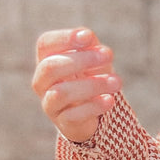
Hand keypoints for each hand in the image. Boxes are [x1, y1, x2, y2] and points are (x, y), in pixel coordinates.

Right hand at [32, 27, 121, 144]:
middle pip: (51, 67)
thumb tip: (88, 38)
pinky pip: (73, 115)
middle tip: (108, 55)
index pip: (45, 44)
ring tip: (117, 82)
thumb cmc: (89, 76)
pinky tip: (110, 100)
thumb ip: (90, 45)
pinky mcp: (62, 122)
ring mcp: (49, 103)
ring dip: (92, 85)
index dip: (64, 38)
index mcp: (46, 59)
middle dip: (81, 60)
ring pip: (61, 93)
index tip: (87, 37)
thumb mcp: (92, 58)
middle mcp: (42, 81)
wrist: (90, 112)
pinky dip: (93, 106)